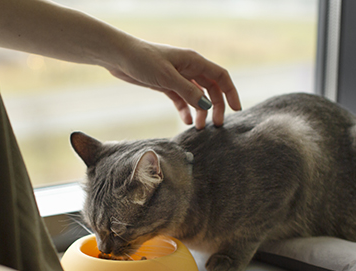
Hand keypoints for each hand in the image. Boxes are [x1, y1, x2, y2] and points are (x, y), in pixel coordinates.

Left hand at [106, 40, 240, 129]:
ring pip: (196, 96)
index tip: (236, 110)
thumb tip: (207, 106)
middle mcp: (189, 68)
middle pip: (211, 89)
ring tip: (198, 128)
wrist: (119, 57)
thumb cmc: (143, 60)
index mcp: (194, 61)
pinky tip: (184, 121)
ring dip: (199, 111)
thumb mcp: (167, 77)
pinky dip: (185, 110)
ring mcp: (177, 77)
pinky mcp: (166, 85)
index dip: (231, 92)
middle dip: (215, 107)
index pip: (220, 76)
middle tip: (215, 125)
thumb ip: (188, 91)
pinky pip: (181, 99)